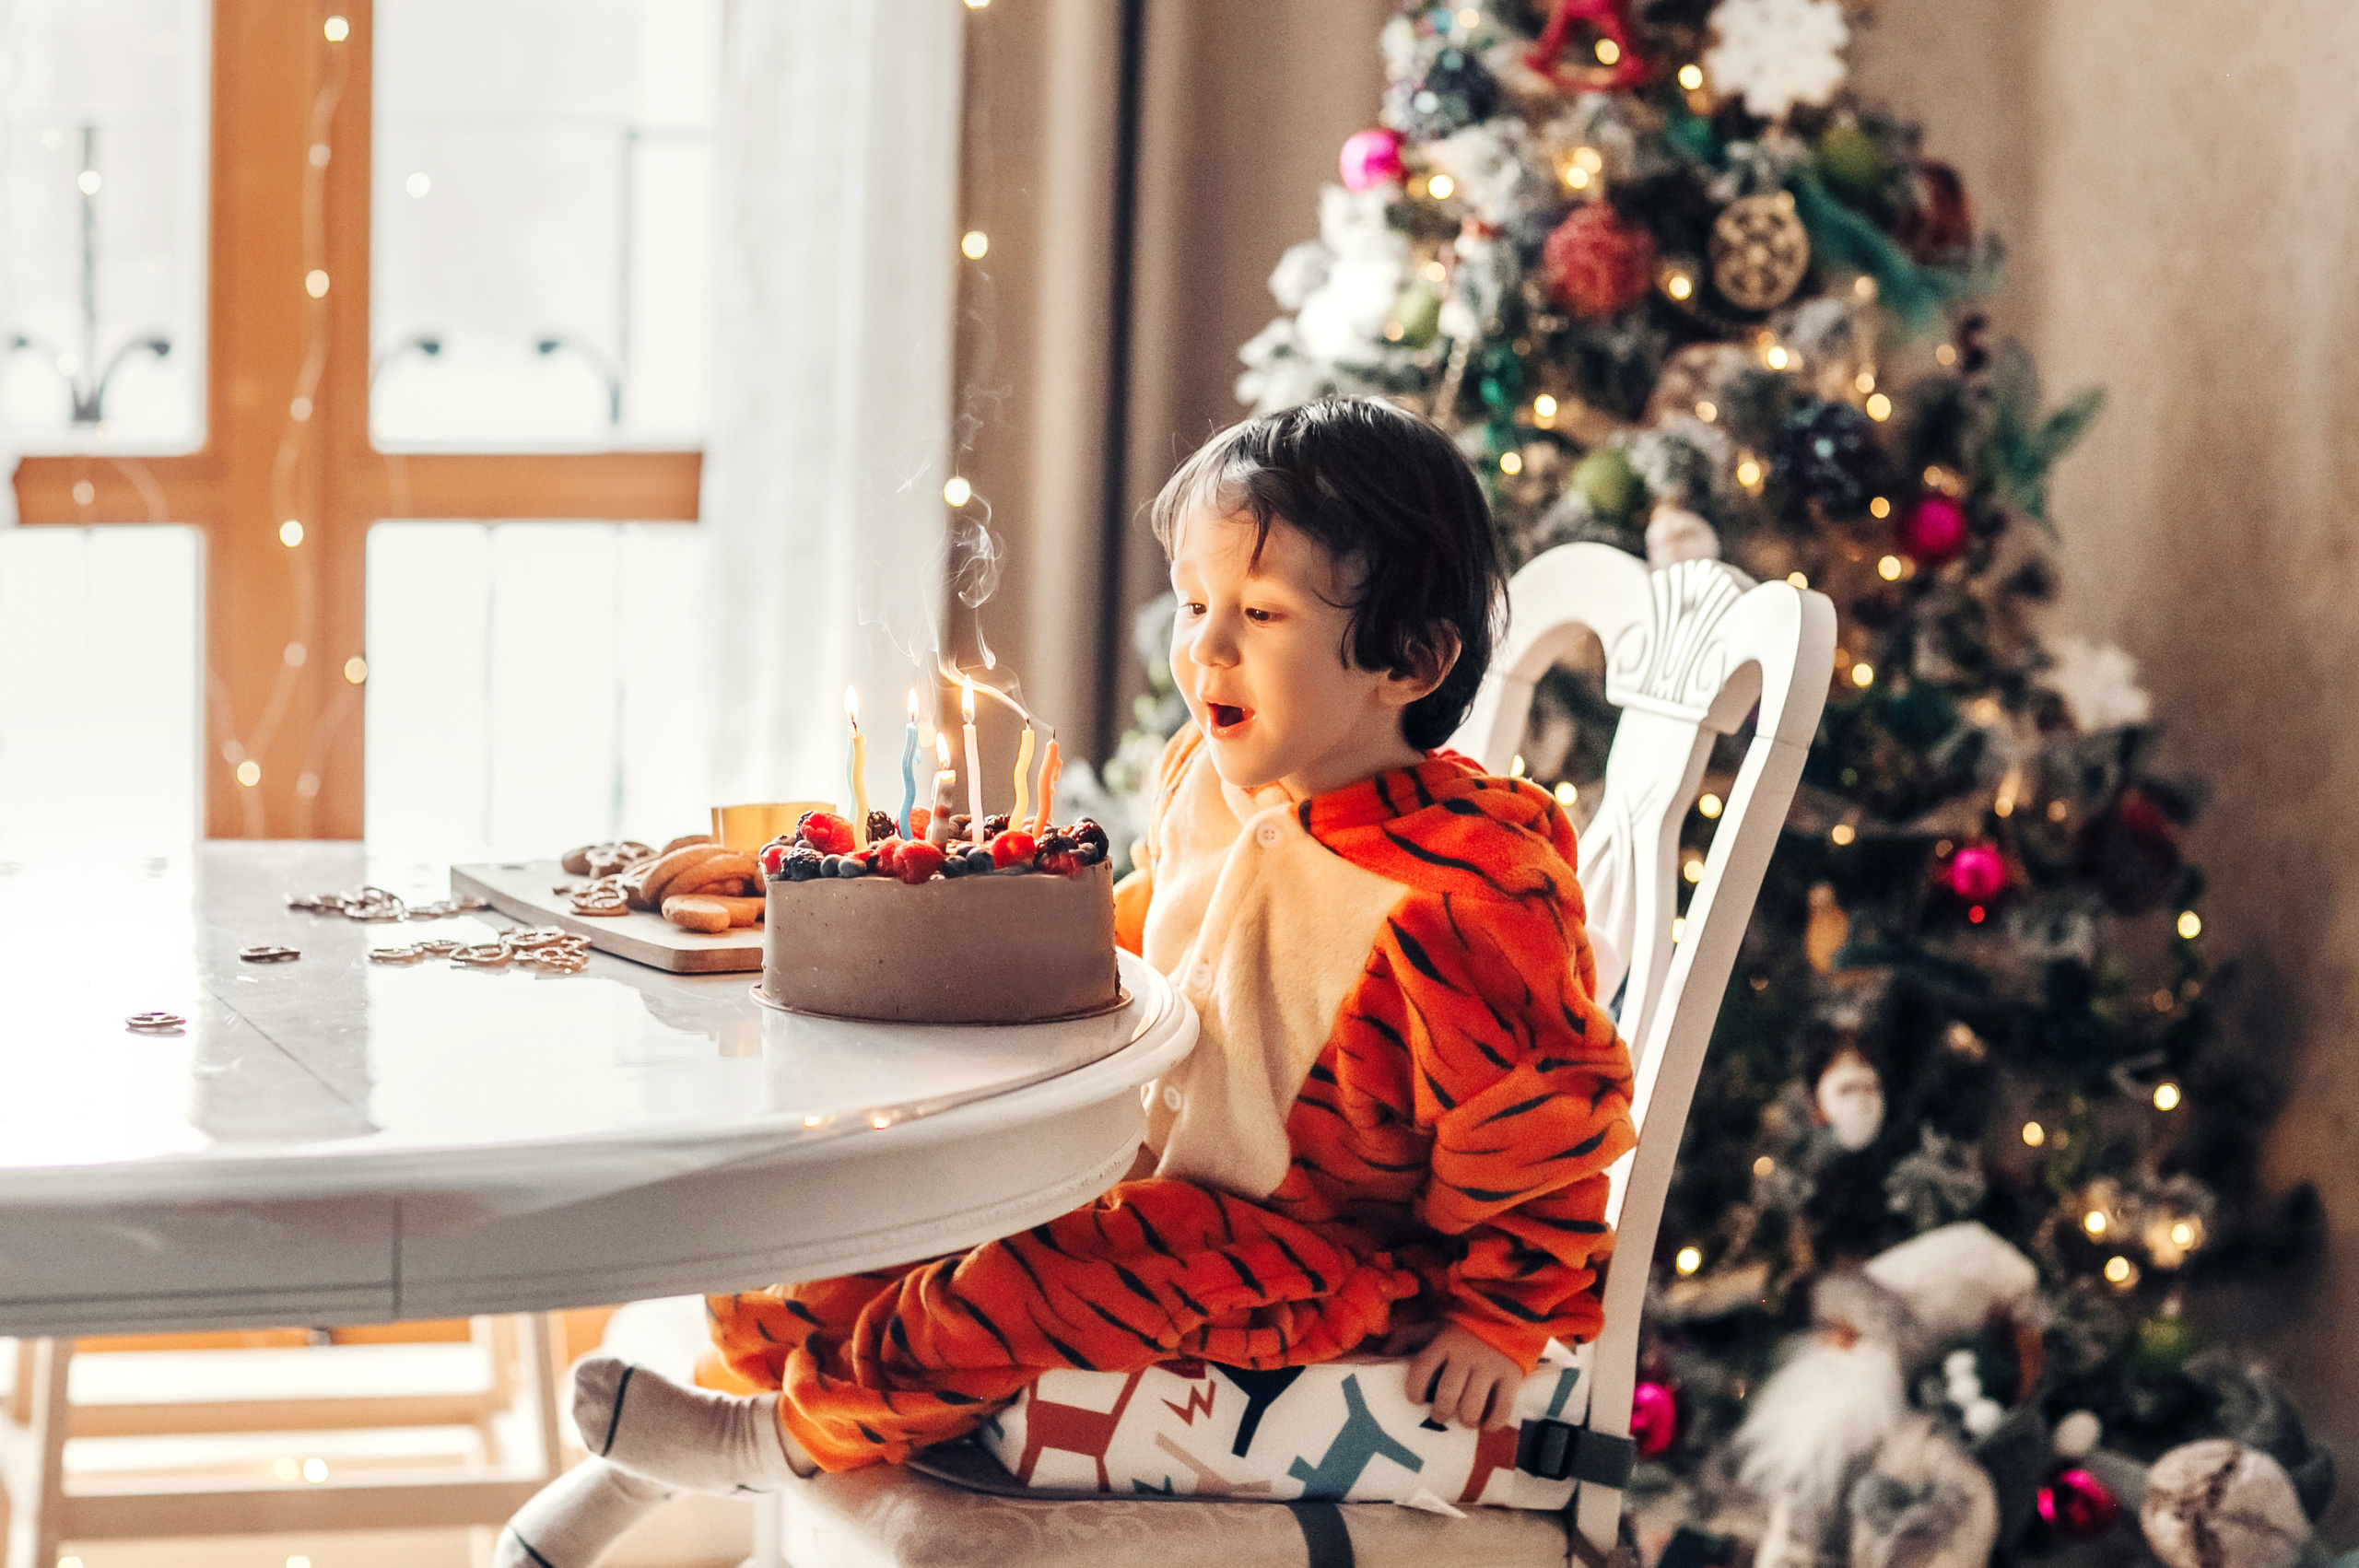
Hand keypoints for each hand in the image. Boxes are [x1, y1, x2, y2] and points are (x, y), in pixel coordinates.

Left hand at [1402, 1321, 1521, 1429]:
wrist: (1505, 1316)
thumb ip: (1408, 1338)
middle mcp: (1465, 1355)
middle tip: (1440, 1416)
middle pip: (1447, 1393)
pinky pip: (1503, 1408)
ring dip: (1465, 1419)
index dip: (1414, 1389)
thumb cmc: (1461, 1331)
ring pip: (1473, 1405)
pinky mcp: (1511, 1376)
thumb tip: (1384, 1353)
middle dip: (1440, 1412)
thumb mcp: (1433, 1328)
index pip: (1421, 1368)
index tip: (1416, 1400)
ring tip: (1464, 1420)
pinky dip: (1492, 1423)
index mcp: (1443, 1343)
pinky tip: (1485, 1425)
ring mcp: (1490, 1366)